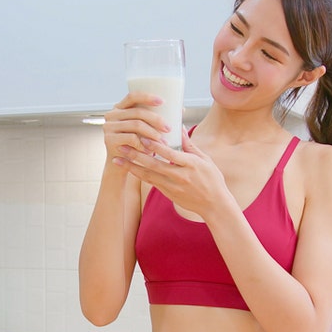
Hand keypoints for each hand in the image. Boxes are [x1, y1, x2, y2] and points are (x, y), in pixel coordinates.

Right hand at [101, 92, 172, 161]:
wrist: (121, 163)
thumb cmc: (137, 144)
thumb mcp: (145, 129)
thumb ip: (156, 119)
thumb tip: (181, 109)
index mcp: (120, 108)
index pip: (133, 96)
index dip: (147, 97)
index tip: (163, 101)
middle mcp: (112, 115)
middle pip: (137, 112)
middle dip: (156, 119)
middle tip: (168, 128)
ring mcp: (109, 127)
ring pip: (136, 125)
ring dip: (152, 133)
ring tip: (163, 141)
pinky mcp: (109, 140)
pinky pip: (131, 139)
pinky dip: (143, 144)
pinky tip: (150, 150)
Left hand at [113, 132, 230, 217]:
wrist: (214, 205)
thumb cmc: (212, 179)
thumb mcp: (204, 159)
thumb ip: (189, 144)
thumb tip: (179, 127)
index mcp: (190, 165)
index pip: (169, 154)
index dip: (154, 146)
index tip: (141, 137)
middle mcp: (180, 176)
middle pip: (154, 165)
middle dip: (135, 155)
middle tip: (121, 147)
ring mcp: (173, 187)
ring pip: (148, 176)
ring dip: (131, 167)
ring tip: (117, 159)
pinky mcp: (168, 194)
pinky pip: (151, 182)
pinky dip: (140, 174)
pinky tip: (130, 168)